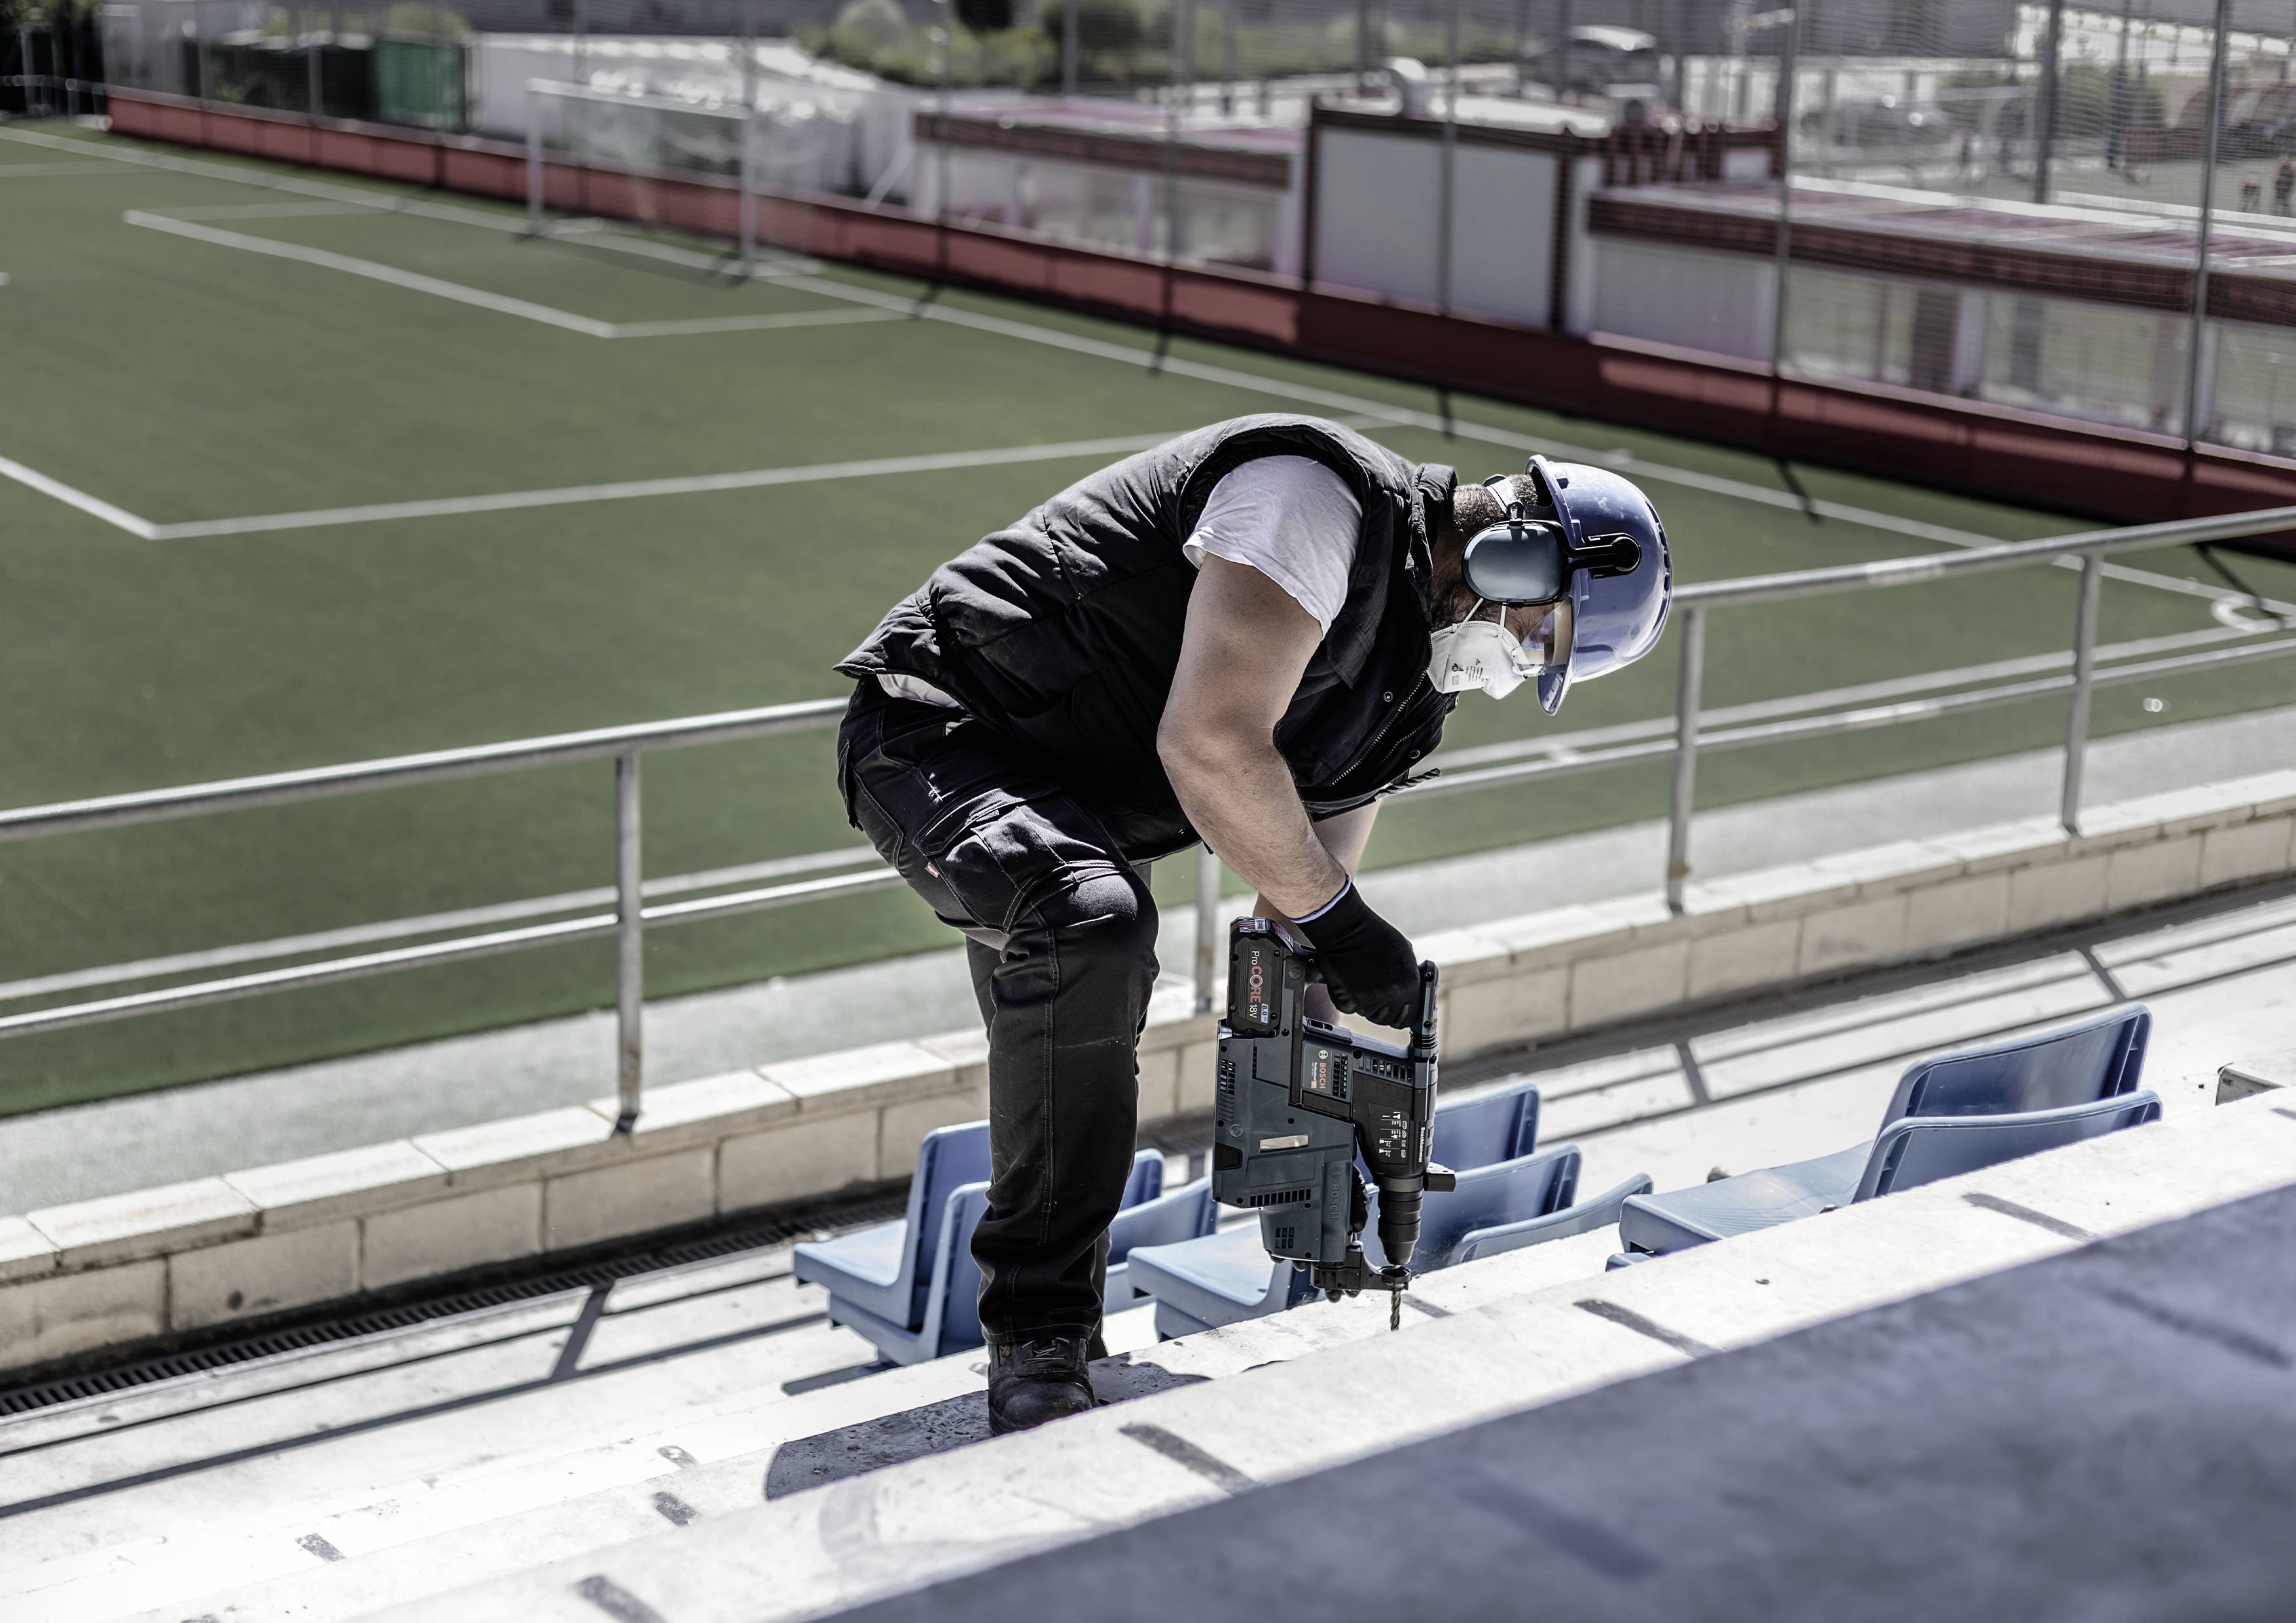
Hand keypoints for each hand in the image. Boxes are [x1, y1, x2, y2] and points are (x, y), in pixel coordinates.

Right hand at [1295, 880, 1421, 1028]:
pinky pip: (1349, 1008)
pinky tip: (1348, 981)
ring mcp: (1367, 1000)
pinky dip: (1346, 998)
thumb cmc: (1375, 935)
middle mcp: (1390, 996)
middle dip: (1382, 1009)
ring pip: (1366, 1013)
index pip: (1410, 1016)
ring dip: (1364, 1002)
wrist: (1347, 928)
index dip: (1403, 1015)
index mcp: (1409, 986)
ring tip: (1361, 981)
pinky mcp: (1347, 1000)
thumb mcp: (1405, 953)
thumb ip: (1409, 976)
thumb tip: (1412, 990)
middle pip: (1386, 1019)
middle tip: (1376, 994)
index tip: (1398, 1013)